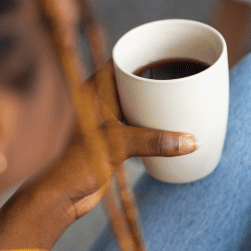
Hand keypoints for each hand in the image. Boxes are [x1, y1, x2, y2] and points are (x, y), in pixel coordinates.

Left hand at [45, 60, 198, 218]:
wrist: (61, 198)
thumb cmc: (73, 167)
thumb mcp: (117, 146)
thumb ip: (153, 142)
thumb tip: (189, 142)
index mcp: (92, 93)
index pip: (118, 63)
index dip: (141, 56)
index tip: (166, 52)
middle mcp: (99, 103)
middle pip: (132, 82)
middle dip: (155, 79)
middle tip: (181, 75)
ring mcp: (107, 121)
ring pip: (137, 104)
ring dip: (157, 103)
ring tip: (182, 97)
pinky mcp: (115, 140)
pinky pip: (140, 124)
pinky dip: (155, 123)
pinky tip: (172, 124)